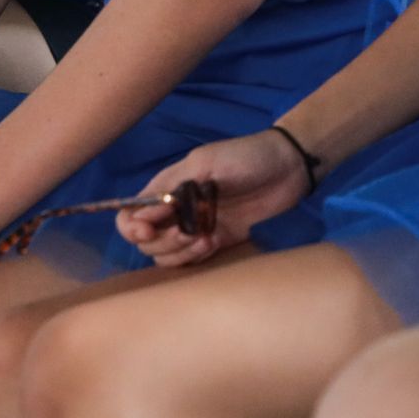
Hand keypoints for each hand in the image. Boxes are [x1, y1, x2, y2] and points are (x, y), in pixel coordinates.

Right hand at [117, 130, 309, 265]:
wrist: (288, 168)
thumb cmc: (244, 158)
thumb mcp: (205, 163)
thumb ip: (173, 188)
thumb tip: (143, 215)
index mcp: (166, 187)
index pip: (130, 214)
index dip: (132, 228)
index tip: (148, 231)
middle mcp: (174, 210)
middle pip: (146, 241)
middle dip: (163, 242)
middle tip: (190, 232)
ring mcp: (194, 227)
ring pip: (167, 255)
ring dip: (181, 253)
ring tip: (206, 240)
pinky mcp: (216, 240)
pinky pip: (193, 259)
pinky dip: (197, 257)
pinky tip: (215, 242)